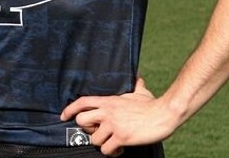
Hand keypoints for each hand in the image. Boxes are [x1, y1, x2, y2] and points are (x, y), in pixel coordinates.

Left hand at [60, 77, 177, 156]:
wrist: (165, 113)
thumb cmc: (153, 104)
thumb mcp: (140, 91)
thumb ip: (134, 85)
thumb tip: (138, 78)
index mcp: (109, 100)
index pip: (82, 102)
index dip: (70, 109)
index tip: (64, 116)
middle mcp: (108, 112)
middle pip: (82, 121)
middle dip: (87, 129)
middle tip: (98, 132)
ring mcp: (114, 125)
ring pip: (94, 139)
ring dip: (102, 144)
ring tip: (113, 143)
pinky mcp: (122, 137)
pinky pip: (107, 150)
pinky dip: (112, 152)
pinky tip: (119, 149)